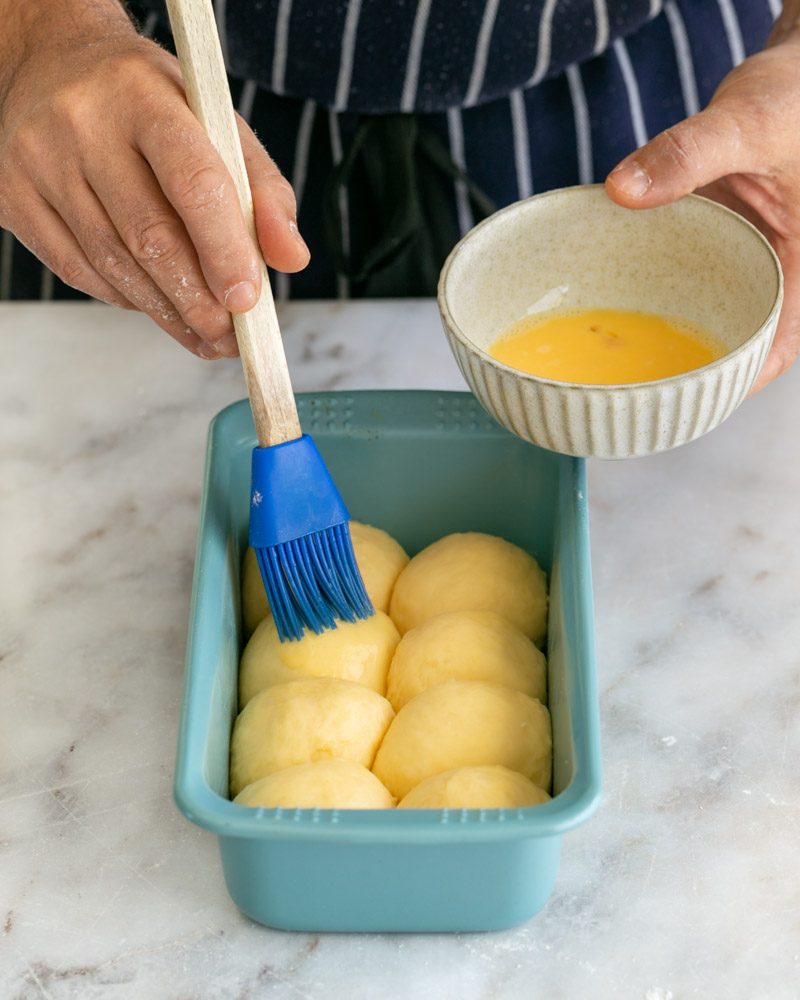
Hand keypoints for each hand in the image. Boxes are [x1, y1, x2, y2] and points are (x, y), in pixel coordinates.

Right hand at [0, 0, 308, 358]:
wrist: (50, 64)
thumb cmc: (145, 100)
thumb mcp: (214, 120)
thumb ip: (263, 189)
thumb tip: (291, 258)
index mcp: (143, 97)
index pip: (193, 182)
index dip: (224, 250)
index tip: (247, 298)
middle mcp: (83, 125)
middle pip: (149, 236)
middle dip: (198, 300)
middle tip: (230, 334)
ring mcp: (39, 163)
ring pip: (113, 264)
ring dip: (167, 312)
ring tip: (205, 334)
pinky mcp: (13, 198)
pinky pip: (79, 271)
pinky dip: (127, 299)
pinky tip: (157, 306)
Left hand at [605, 12, 799, 391]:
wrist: (794, 72)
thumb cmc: (797, 94)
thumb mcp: (751, 120)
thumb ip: (690, 152)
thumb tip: (620, 190)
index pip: (774, 352)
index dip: (730, 387)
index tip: (677, 406)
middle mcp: (772, 274)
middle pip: (731, 345)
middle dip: (682, 373)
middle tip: (620, 395)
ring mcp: (740, 262)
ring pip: (703, 316)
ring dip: (660, 336)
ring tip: (603, 363)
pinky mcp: (714, 245)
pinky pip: (680, 280)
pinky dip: (649, 290)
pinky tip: (606, 302)